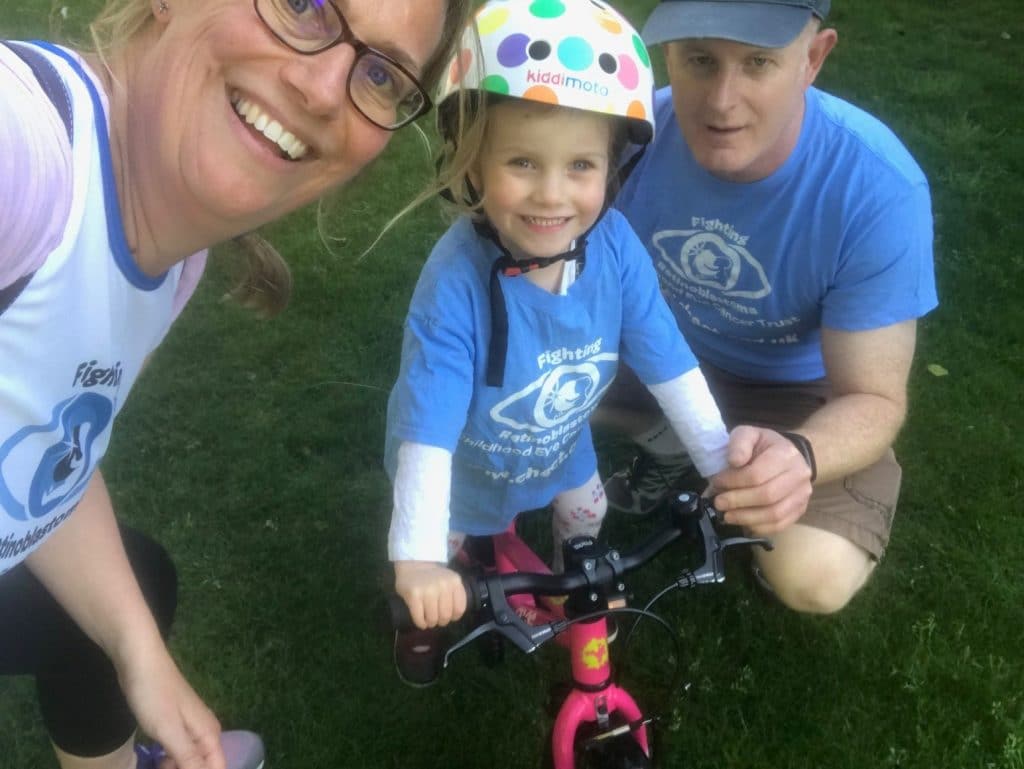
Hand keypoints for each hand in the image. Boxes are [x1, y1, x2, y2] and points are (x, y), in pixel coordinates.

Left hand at [117, 638, 224, 768]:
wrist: (139, 661)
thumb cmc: (155, 695)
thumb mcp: (169, 731)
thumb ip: (189, 758)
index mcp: (209, 734)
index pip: (218, 767)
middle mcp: (205, 731)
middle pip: (205, 765)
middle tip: (161, 768)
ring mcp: (190, 725)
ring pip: (190, 759)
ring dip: (176, 768)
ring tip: (157, 767)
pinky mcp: (175, 722)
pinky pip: (179, 750)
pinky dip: (170, 761)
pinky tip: (157, 761)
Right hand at [394, 560, 466, 629]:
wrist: (413, 563)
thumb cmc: (432, 576)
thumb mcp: (449, 579)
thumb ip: (454, 593)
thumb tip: (454, 616)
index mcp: (454, 581)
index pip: (459, 608)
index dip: (454, 617)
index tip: (448, 616)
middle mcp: (443, 585)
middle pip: (445, 615)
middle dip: (441, 621)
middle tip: (436, 619)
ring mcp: (428, 590)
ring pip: (432, 618)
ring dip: (430, 623)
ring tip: (428, 620)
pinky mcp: (414, 595)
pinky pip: (419, 618)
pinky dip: (420, 623)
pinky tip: (421, 621)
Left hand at [710, 426, 813, 535]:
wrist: (790, 457)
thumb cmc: (764, 446)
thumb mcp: (749, 434)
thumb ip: (739, 443)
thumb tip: (734, 461)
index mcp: (785, 454)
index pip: (757, 474)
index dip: (733, 482)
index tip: (716, 483)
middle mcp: (799, 475)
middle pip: (767, 496)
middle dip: (738, 501)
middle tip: (718, 503)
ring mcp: (802, 495)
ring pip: (774, 514)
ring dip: (746, 518)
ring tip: (727, 515)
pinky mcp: (800, 510)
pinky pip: (780, 525)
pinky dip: (758, 527)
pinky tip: (743, 523)